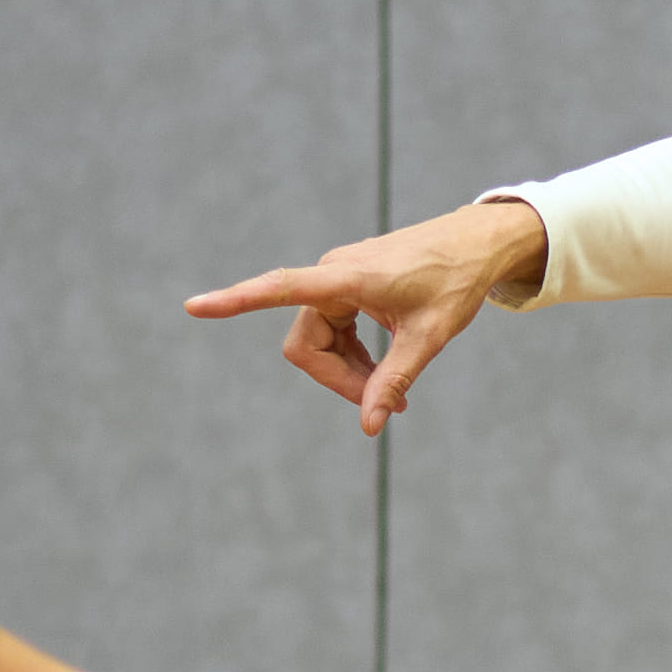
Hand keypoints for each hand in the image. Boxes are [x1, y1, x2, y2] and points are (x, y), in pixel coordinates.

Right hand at [183, 197, 550, 434]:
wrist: (477, 244)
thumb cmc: (456, 283)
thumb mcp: (429, 338)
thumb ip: (394, 382)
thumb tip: (370, 427)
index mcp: (347, 277)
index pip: (280, 287)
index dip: (235, 300)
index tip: (194, 306)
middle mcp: (333, 273)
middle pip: (307, 345)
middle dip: (339, 381)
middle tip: (388, 406)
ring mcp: (338, 277)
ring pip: (319, 342)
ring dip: (349, 373)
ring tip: (395, 394)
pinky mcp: (347, 283)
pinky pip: (332, 331)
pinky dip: (354, 357)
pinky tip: (384, 371)